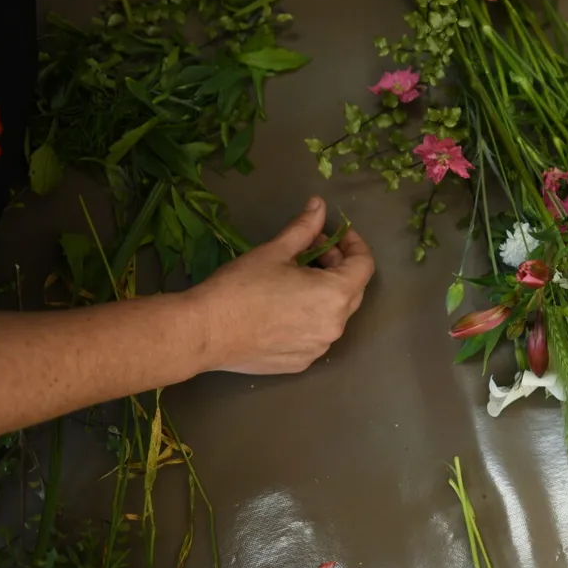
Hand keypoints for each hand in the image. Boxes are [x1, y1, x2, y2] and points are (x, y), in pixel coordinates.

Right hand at [188, 197, 375, 374]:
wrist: (203, 332)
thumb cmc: (240, 287)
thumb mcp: (275, 251)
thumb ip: (304, 228)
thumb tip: (319, 205)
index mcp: (335, 296)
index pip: (364, 265)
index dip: (353, 244)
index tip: (335, 234)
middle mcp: (335, 326)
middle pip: (352, 290)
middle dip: (338, 266)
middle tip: (310, 251)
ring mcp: (318, 348)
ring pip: (334, 314)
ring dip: (324, 292)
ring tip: (294, 278)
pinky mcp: (300, 363)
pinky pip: (316, 335)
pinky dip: (310, 317)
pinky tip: (284, 308)